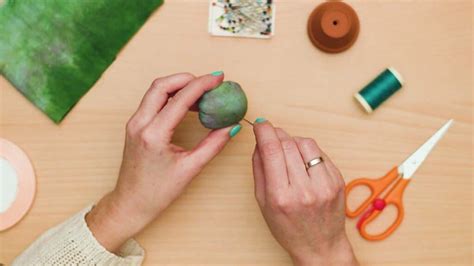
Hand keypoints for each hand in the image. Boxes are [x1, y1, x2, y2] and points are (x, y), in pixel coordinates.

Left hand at [86, 72, 241, 251]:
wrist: (131, 203)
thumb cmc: (157, 191)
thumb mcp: (190, 169)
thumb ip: (213, 145)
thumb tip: (231, 127)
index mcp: (154, 134)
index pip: (180, 99)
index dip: (202, 84)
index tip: (218, 78)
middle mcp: (140, 124)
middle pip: (162, 85)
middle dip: (187, 78)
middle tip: (209, 82)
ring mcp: (134, 123)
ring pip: (155, 90)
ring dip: (178, 86)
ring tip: (201, 94)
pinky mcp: (135, 125)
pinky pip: (152, 101)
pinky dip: (170, 96)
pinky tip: (187, 105)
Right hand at [252, 119, 356, 265]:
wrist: (319, 246)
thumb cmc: (288, 228)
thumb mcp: (263, 202)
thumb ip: (259, 169)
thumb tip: (260, 141)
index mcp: (281, 196)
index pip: (272, 151)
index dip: (264, 132)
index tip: (260, 124)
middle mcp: (305, 190)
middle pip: (288, 144)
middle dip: (277, 134)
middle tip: (271, 136)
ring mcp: (325, 185)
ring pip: (306, 143)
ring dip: (294, 141)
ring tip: (289, 153)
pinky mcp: (338, 181)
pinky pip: (320, 153)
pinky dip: (308, 153)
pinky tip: (304, 164)